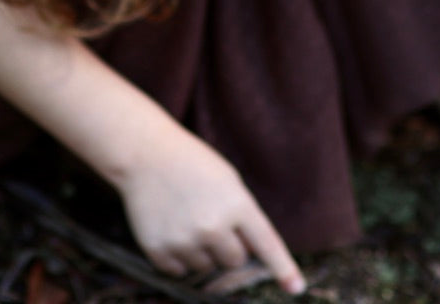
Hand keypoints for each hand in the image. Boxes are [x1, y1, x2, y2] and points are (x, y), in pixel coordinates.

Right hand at [116, 125, 305, 294]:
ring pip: (206, 267)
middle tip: (210, 220)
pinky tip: (170, 227)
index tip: (295, 288)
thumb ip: (242, 215)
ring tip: (185, 218)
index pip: (266, 245)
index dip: (283, 269)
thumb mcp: (227, 180)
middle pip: (234, 261)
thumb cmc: (191, 163)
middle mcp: (212, 226)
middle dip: (228, 247)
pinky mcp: (159, 249)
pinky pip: (179, 271)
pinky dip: (177, 256)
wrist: (144, 152)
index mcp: (236, 204)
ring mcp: (184, 240)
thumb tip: (250, 257)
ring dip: (201, 251)